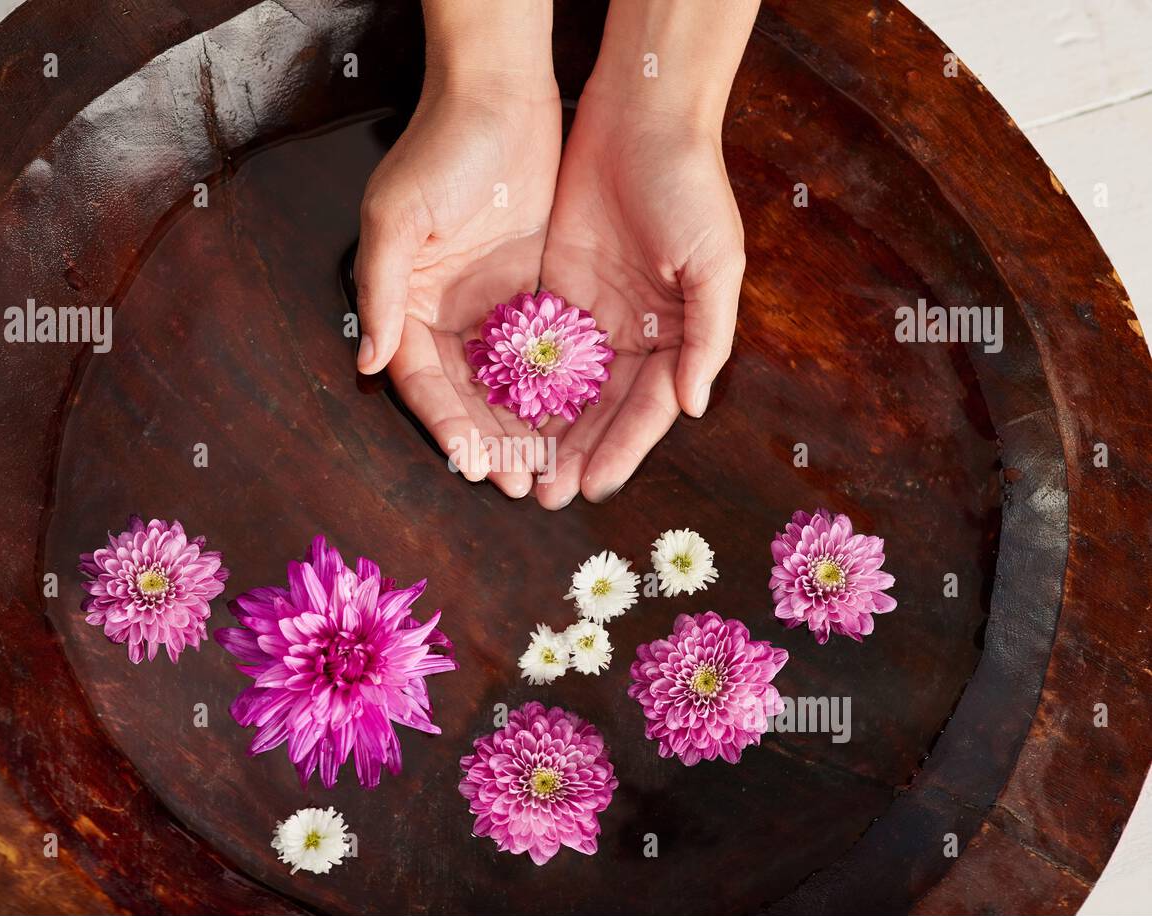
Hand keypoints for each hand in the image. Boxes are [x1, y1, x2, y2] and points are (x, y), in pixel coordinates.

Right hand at [354, 2, 559, 497]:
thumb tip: (369, 361)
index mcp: (407, 304)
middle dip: (496, 444)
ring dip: (527, 429)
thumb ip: (382, 293)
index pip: (425, 383)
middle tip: (526, 487)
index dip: (450, 426)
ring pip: (508, 384)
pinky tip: (578, 422)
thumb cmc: (440, 151)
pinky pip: (543, 353)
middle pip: (469, 396)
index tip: (478, 465)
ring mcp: (489, 305)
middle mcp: (445, 313)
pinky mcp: (530, 290)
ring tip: (553, 471)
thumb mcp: (398, 220)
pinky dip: (555, 390)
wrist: (500, 94)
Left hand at [533, 95, 745, 507]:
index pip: (647, 409)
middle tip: (548, 496)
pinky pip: (538, 350)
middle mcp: (635, 335)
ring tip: (523, 474)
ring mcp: (594, 316)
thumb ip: (707, 337)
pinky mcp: (556, 291)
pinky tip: (502, 417)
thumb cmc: (689, 188)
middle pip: (603, 410)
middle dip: (578, 454)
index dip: (622, 449)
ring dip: (547, 433)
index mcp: (677, 336)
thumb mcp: (715, 263)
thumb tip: (691, 408)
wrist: (639, 118)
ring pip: (568, 390)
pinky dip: (523, 385)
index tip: (595, 488)